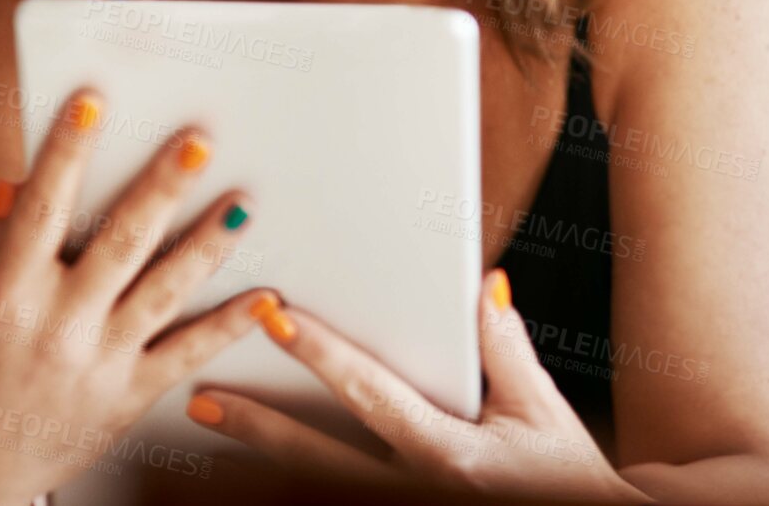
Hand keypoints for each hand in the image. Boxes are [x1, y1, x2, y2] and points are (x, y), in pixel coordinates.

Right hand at [0, 88, 269, 505]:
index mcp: (3, 293)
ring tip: (243, 205)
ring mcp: (98, 363)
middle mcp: (57, 325)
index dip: (66, 150)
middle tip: (199, 141)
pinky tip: (264, 299)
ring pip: (163, 293)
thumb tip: (17, 188)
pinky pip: (186, 357)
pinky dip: (228, 328)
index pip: (41, 208)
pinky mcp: (127, 397)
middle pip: (119, 243)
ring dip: (206, 246)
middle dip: (160, 187)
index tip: (93, 101)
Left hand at [183, 270, 653, 502]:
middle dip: (259, 427)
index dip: (322, 355)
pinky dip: (289, 488)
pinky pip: (333, 504)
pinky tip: (247, 473)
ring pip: (318, 490)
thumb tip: (481, 285)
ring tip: (207, 422)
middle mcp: (419, 489)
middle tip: (201, 394)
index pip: (372, 394)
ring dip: (258, 461)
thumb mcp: (543, 415)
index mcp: (452, 454)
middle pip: (321, 460)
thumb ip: (505, 351)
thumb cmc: (566, 479)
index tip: (275, 317)